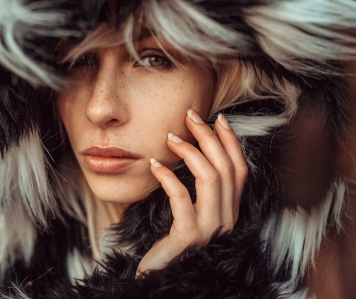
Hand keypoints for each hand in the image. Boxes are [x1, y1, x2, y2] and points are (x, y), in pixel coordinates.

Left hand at [136, 110, 247, 275]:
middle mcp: (227, 219)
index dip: (231, 142)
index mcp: (230, 211)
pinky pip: (181, 196)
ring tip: (171, 137)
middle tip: (190, 117)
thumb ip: (200, 190)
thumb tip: (194, 151)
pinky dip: (167, 176)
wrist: (164, 276)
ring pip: (210, 178)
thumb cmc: (175, 241)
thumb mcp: (193, 212)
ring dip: (190, 151)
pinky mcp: (189, 235)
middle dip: (209, 137)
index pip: (239, 170)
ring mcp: (211, 228)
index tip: (219, 118)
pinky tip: (154, 164)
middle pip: (225, 168)